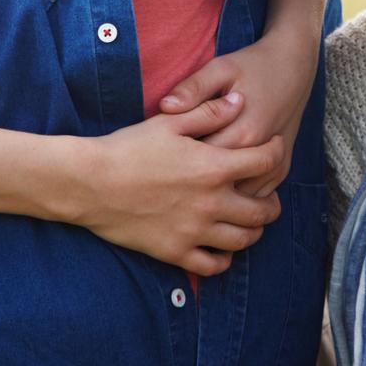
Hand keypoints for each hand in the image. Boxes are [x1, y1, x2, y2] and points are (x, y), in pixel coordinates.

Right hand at [74, 94, 284, 275]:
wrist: (89, 183)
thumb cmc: (128, 148)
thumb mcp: (169, 122)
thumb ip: (209, 112)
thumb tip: (240, 100)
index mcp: (214, 167)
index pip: (266, 162)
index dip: (276, 152)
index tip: (273, 148)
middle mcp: (212, 203)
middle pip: (264, 210)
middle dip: (273, 201)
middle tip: (268, 195)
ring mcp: (195, 231)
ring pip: (245, 240)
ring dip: (254, 230)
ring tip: (249, 221)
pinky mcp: (175, 252)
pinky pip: (213, 265)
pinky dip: (224, 259)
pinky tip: (222, 247)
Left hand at [161, 25, 320, 198]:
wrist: (294, 66)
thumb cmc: (252, 66)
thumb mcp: (220, 68)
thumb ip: (193, 88)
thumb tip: (165, 106)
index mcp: (242, 131)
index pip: (200, 161)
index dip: (177, 162)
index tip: (161, 158)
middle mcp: (259, 154)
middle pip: (219, 183)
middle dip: (193, 182)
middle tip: (171, 174)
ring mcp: (275, 165)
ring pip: (240, 196)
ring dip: (217, 194)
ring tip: (191, 184)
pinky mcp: (282, 169)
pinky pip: (257, 196)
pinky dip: (238, 197)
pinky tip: (218, 188)